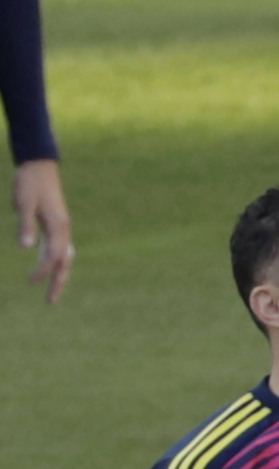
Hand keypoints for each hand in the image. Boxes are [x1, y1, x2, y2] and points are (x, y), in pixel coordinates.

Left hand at [12, 159, 72, 303]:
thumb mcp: (23, 204)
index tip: (30, 282)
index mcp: (58, 226)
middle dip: (58, 282)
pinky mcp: (55, 224)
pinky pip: (58, 249)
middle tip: (51, 302)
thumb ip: (26, 226)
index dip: (43, 271)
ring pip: (64, 257)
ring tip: (52, 291)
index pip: (54, 256)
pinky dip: (54, 262)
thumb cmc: (29, 184)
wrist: (38, 166)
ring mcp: (61, 227)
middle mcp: (64, 229)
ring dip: (59, 275)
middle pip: (65, 262)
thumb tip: (27, 248)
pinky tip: (45, 267)